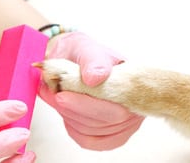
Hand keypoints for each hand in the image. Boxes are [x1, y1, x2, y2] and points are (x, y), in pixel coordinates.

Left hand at [39, 32, 143, 149]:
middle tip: (53, 93)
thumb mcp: (89, 49)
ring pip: (93, 132)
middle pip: (106, 123)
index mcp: (136, 84)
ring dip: (68, 115)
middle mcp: (135, 107)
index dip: (89, 106)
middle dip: (74, 109)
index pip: (119, 107)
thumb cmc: (87, 54)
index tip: (62, 95)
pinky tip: (66, 111)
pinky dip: (72, 127)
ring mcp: (124, 125)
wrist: (77, 58)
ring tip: (54, 95)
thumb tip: (95, 78)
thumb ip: (93, 61)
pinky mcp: (109, 136)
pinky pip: (89, 140)